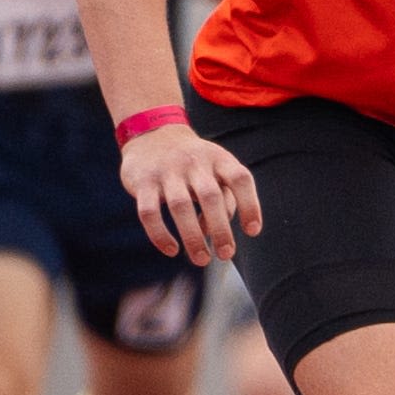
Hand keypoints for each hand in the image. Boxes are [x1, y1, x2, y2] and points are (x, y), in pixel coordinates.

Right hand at [118, 124, 261, 265]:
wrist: (154, 134)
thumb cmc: (196, 164)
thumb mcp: (216, 170)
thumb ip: (225, 197)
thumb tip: (218, 234)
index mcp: (219, 159)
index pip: (240, 179)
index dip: (250, 205)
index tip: (252, 231)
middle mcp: (195, 163)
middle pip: (211, 196)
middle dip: (220, 229)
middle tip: (226, 254)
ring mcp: (167, 171)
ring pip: (181, 206)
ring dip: (193, 236)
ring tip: (202, 259)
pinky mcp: (142, 182)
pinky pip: (149, 212)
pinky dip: (160, 234)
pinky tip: (172, 250)